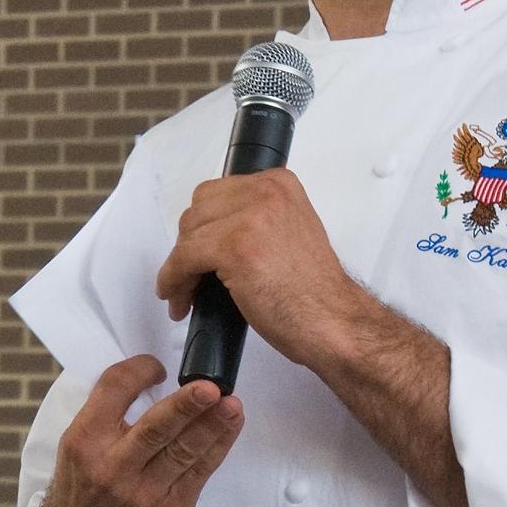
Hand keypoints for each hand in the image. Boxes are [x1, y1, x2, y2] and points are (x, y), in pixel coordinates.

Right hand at [35, 355, 243, 506]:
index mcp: (85, 439)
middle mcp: (113, 466)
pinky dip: (219, 445)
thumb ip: (108, 410)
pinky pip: (201, 471)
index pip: (113, 392)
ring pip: (185, 451)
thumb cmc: (88, 479)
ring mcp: (144, 492)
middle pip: (155, 429)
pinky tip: (231, 425)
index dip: (138, 372)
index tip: (158, 367)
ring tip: (233, 404)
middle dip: (185, 407)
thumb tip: (152, 372)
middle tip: (211, 388)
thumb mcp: (80, 440)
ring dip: (213, 425)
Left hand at [155, 168, 356, 365]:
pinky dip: (173, 280)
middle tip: (191, 276)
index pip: (217, 194)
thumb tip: (213, 233)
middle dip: (189, 244)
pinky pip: (183, 259)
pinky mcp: (235, 246)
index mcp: (279, 184)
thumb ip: (257, 220)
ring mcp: (251, 217)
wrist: (332, 322)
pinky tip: (177, 297)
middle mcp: (266, 191)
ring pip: (188, 235)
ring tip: (187, 294)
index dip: (204, 227)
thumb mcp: (288, 233)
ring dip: (180, 267)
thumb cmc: (313, 293)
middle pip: (198, 210)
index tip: (199, 252)